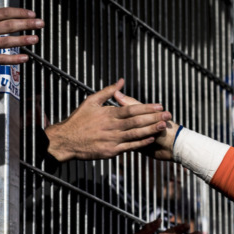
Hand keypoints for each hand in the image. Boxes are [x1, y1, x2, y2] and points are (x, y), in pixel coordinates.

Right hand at [0, 0, 42, 79]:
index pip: (3, 13)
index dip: (19, 13)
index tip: (32, 14)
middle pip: (8, 25)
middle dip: (27, 24)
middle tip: (41, 24)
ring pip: (6, 41)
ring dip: (23, 40)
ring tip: (36, 39)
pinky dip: (13, 59)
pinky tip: (25, 58)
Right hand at [45, 78, 170, 161]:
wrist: (66, 140)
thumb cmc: (79, 120)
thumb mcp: (91, 101)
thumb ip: (107, 91)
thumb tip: (121, 81)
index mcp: (108, 114)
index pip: (131, 109)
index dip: (147, 108)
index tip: (159, 106)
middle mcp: (112, 127)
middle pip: (137, 121)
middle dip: (154, 118)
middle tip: (167, 115)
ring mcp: (112, 140)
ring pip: (136, 134)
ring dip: (151, 130)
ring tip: (163, 126)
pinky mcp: (111, 151)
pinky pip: (130, 147)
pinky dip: (141, 143)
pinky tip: (151, 139)